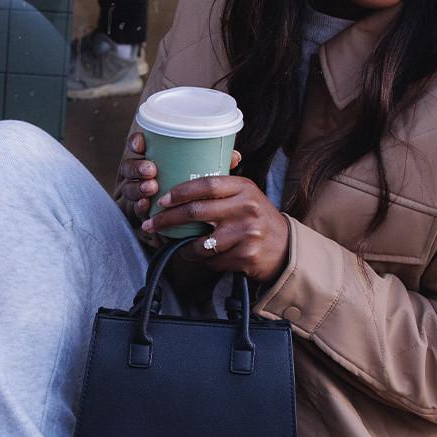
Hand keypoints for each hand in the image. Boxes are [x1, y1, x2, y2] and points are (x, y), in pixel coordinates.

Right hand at [118, 129, 243, 220]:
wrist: (187, 219)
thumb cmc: (195, 187)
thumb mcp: (204, 173)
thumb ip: (214, 163)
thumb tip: (235, 157)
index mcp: (154, 157)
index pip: (138, 145)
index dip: (136, 142)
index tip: (142, 144)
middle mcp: (142, 174)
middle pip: (129, 166)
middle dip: (137, 166)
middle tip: (151, 170)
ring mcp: (139, 192)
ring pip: (130, 187)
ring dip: (138, 187)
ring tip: (151, 188)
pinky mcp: (142, 211)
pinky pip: (135, 208)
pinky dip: (140, 206)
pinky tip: (146, 205)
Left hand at [142, 169, 289, 281]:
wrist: (285, 247)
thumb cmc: (257, 218)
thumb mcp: (246, 195)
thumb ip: (222, 187)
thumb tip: (183, 175)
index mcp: (244, 188)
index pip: (206, 185)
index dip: (180, 192)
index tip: (162, 199)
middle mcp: (246, 208)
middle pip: (196, 211)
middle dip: (167, 219)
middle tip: (151, 224)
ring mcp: (246, 233)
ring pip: (200, 243)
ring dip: (184, 247)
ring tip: (181, 246)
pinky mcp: (246, 255)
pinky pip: (212, 261)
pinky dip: (204, 261)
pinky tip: (208, 258)